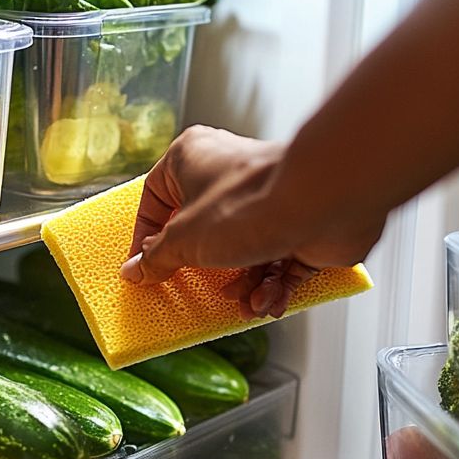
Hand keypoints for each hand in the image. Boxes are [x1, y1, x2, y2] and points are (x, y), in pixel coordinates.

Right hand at [119, 126, 384, 318]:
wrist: (322, 205)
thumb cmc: (249, 205)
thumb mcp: (185, 240)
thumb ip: (157, 258)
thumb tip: (136, 270)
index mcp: (193, 158)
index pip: (157, 197)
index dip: (148, 236)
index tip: (143, 267)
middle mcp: (229, 174)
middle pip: (202, 230)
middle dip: (205, 269)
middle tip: (198, 291)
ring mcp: (267, 199)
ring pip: (242, 252)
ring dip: (244, 284)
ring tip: (248, 300)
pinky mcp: (299, 225)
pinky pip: (276, 262)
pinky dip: (273, 285)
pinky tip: (271, 298)